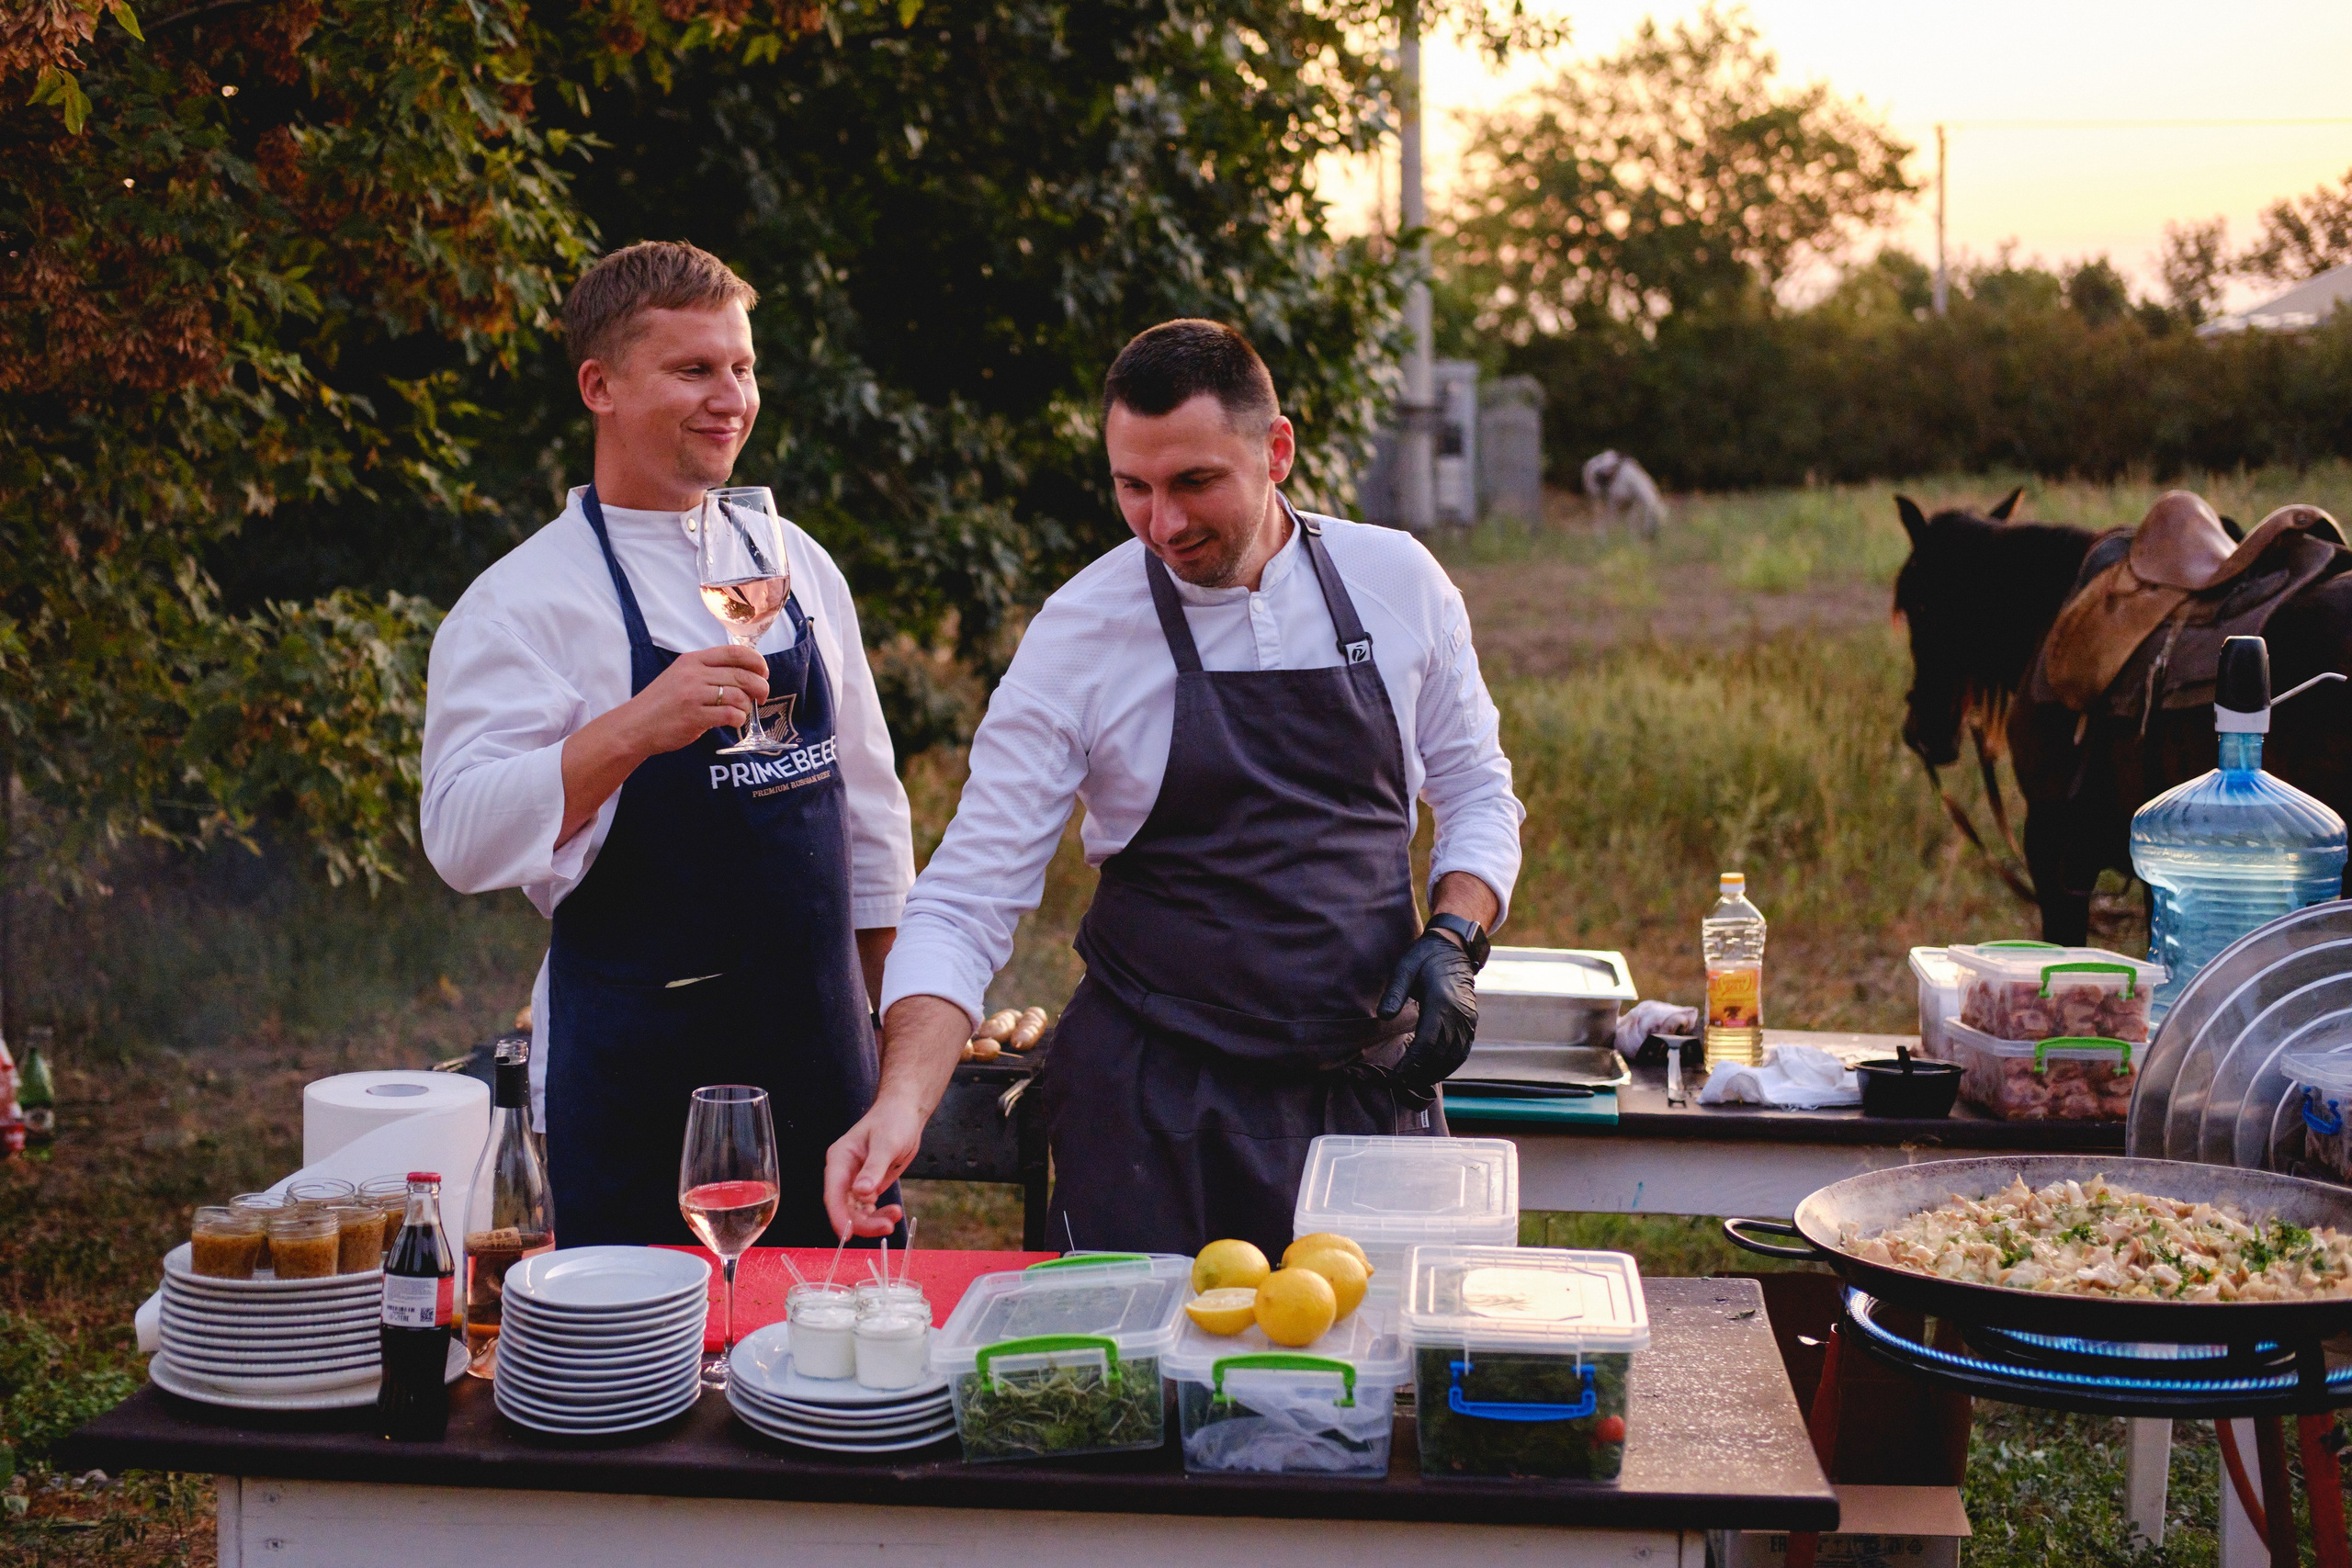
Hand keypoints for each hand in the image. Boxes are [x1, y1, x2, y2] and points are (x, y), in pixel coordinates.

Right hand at [626, 644, 770, 755]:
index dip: (756, 661)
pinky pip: (730, 714)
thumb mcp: (681, 676)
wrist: (635, 726)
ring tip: (742, 712)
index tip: (764, 673)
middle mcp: (694, 674)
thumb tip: (745, 674)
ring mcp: (694, 695)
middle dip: (760, 686)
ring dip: (747, 706)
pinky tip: (734, 722)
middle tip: (763, 696)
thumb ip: (708, 672)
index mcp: (693, 660)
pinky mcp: (695, 716)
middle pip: (742, 675)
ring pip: (739, 695)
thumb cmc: (661, 704)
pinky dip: (739, 719)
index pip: (734, 652)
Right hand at [822, 1095, 922, 1238]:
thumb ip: (874, 1168)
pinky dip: (878, 1214)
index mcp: (839, 1159)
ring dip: (873, 1220)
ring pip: (856, 1211)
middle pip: (844, 1207)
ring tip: (895, 1216)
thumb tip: (861, 1193)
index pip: (833, 1194)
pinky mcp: (868, 1185)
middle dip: (863, 1222)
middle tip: (887, 1227)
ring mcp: (854, 1180)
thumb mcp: (887, 1143)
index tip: (847, 1236)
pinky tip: (892, 1212)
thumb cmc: (893, 1120)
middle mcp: (843, 1172)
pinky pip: (867, 1207)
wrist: (905, 1112)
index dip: (838, 1217)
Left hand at [1377, 928, 1478, 1092]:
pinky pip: (1462, 1052)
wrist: (1454, 949)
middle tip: (1400, 1083)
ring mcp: (1468, 1021)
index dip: (1411, 1063)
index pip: (1427, 1043)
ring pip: (1453, 1057)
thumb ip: (1395, 993)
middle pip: (1440, 1055)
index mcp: (1441, 1003)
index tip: (1396, 1076)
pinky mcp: (1471, 1024)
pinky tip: (1432, 1071)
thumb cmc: (1425, 958)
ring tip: (1413, 1081)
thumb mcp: (1405, 968)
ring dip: (1434, 1073)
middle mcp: (1459, 1016)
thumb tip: (1383, 1017)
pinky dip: (1448, 1066)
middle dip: (1420, 1073)